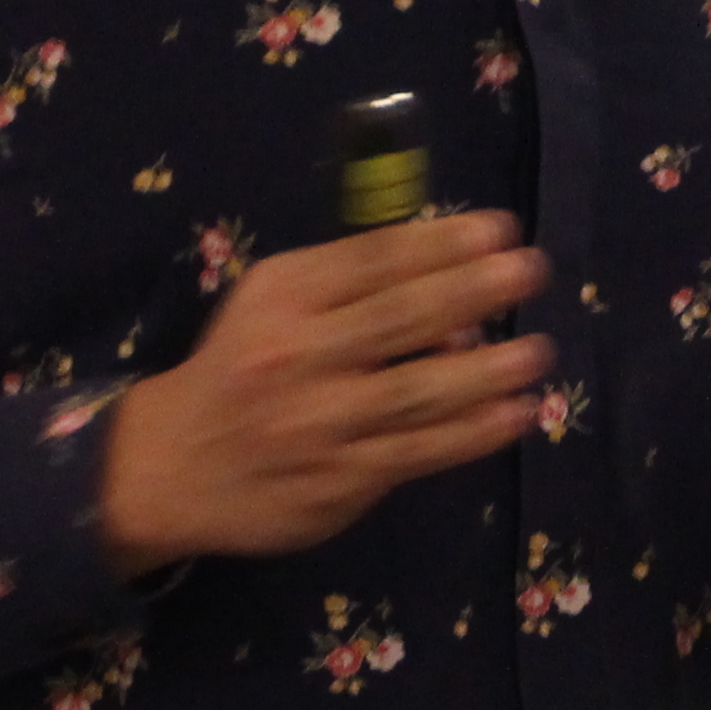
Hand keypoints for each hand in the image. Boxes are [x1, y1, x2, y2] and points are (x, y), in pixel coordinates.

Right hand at [94, 210, 553, 572]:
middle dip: (474, 289)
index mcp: (284, 297)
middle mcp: (300, 355)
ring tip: (539, 351)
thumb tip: (452, 289)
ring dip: (486, 370)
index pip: (374, 261)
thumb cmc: (242, 366)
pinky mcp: (338, 480)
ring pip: (416, 391)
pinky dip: (472, 434)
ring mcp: (320, 423)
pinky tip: (517, 415)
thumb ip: (347, 285)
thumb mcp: (273, 302)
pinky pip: (417, 452)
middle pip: (400, 318)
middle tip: (533, 270)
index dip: (441, 242)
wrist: (171, 465)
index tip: (502, 228)